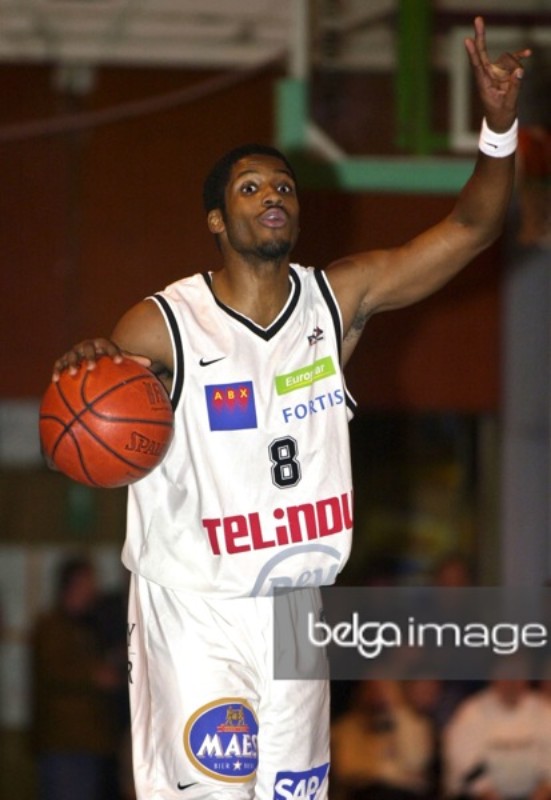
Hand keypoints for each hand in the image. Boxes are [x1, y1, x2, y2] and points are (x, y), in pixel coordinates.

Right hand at [51, 338, 150, 381]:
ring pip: (72, 356)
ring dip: (72, 363)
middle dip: (90, 357)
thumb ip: (132, 359)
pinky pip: (59, 364)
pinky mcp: (63, 359)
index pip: (109, 346)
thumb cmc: (108, 358)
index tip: (118, 361)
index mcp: (102, 344)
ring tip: (73, 373)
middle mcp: (87, 346)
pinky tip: (55, 380)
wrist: (90, 353)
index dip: (114, 352)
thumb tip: (151, 363)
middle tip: (92, 367)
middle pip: (88, 349)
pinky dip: (57, 371)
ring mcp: (74, 352)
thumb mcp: (119, 357)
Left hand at [465, 16, 530, 130]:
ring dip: (513, 61)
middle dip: (480, 37)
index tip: (467, 40)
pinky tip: (527, 53)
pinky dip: (518, 58)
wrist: (500, 124)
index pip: (477, 66)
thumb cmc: (501, 116)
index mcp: (484, 85)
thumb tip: (520, 70)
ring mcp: (494, 75)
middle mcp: (487, 77)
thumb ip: (515, 87)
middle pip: (482, 54)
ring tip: (516, 78)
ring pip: (503, 59)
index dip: (473, 53)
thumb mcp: (509, 104)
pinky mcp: (502, 75)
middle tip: (478, 19)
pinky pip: (510, 63)